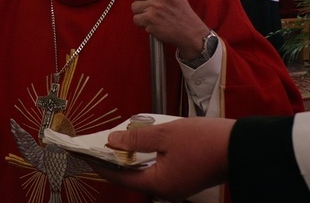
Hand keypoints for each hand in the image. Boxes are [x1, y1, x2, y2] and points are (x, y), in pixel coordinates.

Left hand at [92, 117, 233, 200]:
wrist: (242, 146)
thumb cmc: (206, 141)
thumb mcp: (165, 134)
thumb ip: (136, 138)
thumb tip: (113, 141)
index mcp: (159, 183)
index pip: (118, 177)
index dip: (98, 163)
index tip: (81, 153)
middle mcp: (166, 189)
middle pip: (129, 176)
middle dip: (110, 161)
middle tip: (92, 147)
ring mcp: (176, 185)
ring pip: (142, 172)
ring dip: (126, 159)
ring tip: (110, 144)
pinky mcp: (184, 177)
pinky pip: (155, 169)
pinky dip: (142, 158)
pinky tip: (136, 145)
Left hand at [131, 0, 209, 58]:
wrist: (190, 31)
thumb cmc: (179, 10)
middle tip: (155, 5)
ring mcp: (155, 6)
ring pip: (134, 6)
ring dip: (142, 12)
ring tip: (156, 14)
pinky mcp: (150, 19)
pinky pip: (136, 18)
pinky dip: (143, 22)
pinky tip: (154, 22)